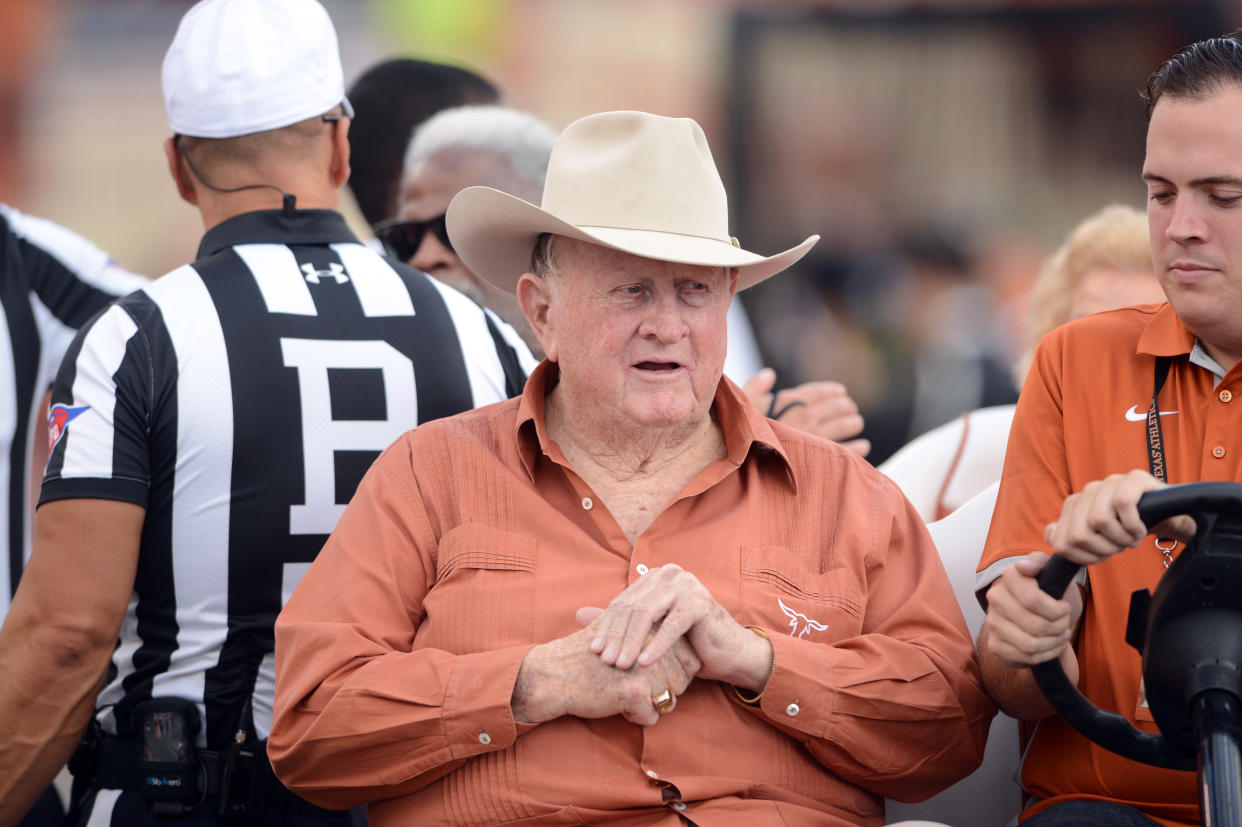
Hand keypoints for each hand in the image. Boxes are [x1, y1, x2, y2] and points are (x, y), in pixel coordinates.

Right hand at [511, 621, 700, 726]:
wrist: (556, 674)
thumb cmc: (591, 656)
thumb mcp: (626, 635)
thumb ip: (659, 641)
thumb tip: (694, 660)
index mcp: (655, 629)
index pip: (691, 661)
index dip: (672, 673)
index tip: (646, 671)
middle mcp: (655, 645)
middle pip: (683, 683)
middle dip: (663, 690)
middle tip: (632, 682)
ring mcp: (646, 669)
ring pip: (670, 701)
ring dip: (649, 704)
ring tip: (623, 692)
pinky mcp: (635, 692)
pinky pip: (652, 717)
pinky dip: (635, 717)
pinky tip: (615, 703)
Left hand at [578, 564, 771, 691]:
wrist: (728, 652)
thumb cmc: (687, 642)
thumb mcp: (649, 632)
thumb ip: (618, 622)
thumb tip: (577, 615)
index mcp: (655, 577)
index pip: (623, 602)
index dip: (606, 627)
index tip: (593, 650)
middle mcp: (669, 575)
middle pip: (632, 607)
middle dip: (616, 637)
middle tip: (604, 661)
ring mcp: (686, 585)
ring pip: (647, 615)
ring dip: (631, 642)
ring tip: (620, 665)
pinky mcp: (699, 602)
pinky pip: (671, 626)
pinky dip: (656, 645)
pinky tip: (644, 663)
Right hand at [742, 368, 869, 456]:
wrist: (738, 457)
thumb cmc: (737, 430)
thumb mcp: (742, 402)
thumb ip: (755, 386)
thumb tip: (768, 374)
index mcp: (788, 401)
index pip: (815, 392)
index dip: (830, 391)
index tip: (841, 391)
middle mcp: (803, 416)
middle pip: (833, 407)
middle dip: (844, 406)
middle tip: (850, 407)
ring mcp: (812, 437)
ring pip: (841, 426)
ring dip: (852, 422)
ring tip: (857, 422)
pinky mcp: (818, 458)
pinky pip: (845, 451)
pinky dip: (857, 448)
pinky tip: (864, 445)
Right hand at [982, 553, 1082, 669]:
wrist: (1040, 614)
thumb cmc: (1051, 591)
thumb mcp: (1053, 572)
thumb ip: (1041, 562)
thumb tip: (1023, 566)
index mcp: (1009, 577)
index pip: (1032, 599)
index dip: (1057, 609)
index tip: (1065, 607)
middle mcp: (995, 598)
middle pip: (1036, 625)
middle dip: (1060, 627)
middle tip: (1065, 623)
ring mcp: (992, 623)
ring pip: (1031, 644)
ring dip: (1054, 643)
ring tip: (1061, 635)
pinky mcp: (995, 645)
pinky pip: (1026, 657)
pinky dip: (1047, 654)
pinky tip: (1052, 646)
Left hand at [1043, 470, 1195, 565]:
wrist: (1166, 517)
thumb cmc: (1126, 529)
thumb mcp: (1095, 539)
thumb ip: (1069, 538)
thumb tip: (1051, 535)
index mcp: (1074, 505)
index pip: (1061, 541)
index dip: (1082, 558)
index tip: (1100, 556)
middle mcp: (1088, 491)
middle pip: (1079, 534)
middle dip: (1102, 550)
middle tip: (1119, 548)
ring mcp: (1110, 482)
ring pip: (1099, 520)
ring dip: (1119, 539)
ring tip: (1130, 539)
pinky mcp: (1134, 478)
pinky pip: (1124, 504)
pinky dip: (1133, 526)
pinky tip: (1140, 530)